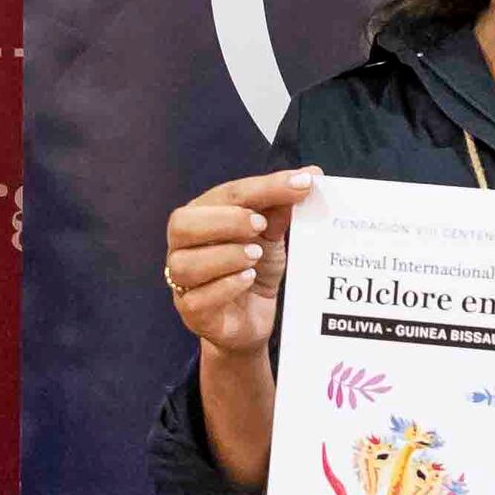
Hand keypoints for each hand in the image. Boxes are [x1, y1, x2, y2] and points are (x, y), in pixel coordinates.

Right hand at [161, 168, 320, 364]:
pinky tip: (247, 280)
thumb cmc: (256, 270)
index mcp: (201, 216)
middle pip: (183, 224)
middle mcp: (184, 246)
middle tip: (261, 225)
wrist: (254, 320)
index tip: (300, 184)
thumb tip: (311, 174)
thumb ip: (282, 207)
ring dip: (224, 256)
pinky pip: (197, 298)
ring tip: (255, 256)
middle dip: (225, 220)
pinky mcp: (192, 312)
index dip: (264, 187)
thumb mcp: (271, 236)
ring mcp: (183, 281)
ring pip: (185, 263)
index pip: (226, 194)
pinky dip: (224, 286)